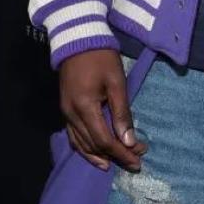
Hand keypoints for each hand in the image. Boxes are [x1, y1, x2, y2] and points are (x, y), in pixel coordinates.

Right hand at [58, 49, 146, 171]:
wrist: (78, 39)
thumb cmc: (101, 58)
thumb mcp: (117, 83)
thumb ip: (122, 113)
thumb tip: (129, 141)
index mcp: (84, 107)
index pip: (104, 140)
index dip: (122, 152)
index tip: (139, 158)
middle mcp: (71, 114)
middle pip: (93, 145)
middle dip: (115, 155)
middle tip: (135, 161)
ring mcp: (65, 113)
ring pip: (81, 144)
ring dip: (99, 156)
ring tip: (116, 164)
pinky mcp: (65, 109)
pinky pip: (73, 136)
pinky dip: (85, 147)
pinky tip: (95, 154)